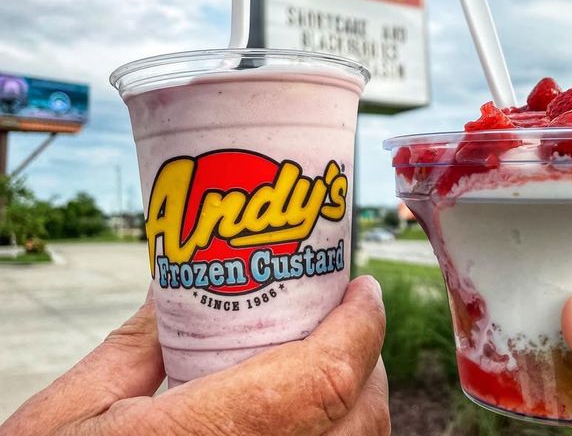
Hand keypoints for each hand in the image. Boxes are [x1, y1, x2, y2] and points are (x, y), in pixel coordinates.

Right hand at [1, 276, 388, 435]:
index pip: (325, 378)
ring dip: (358, 402)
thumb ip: (139, 343)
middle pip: (360, 416)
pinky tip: (307, 419)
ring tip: (328, 363)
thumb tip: (182, 286)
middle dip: (366, 358)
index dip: (360, 326)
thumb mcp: (73, 411)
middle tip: (343, 319)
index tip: (361, 288)